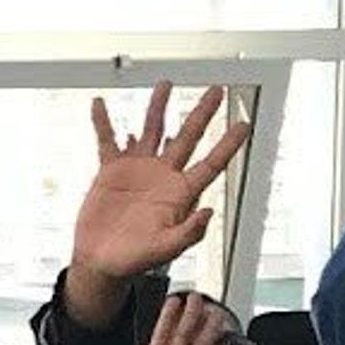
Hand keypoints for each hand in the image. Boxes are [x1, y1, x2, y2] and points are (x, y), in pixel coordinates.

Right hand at [65, 85, 252, 324]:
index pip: (210, 163)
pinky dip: (103, 123)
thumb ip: (188, 233)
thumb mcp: (165, 250)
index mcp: (181, 193)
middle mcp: (163, 176)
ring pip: (151, 130)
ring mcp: (138, 170)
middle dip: (202, 114)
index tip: (244, 125)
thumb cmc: (135, 259)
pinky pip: (107, 141)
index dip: (228, 144)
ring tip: (166, 85)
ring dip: (158, 107)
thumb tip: (208, 212)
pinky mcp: (111, 171)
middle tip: (216, 92)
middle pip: (187, 137)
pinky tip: (100, 105)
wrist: (101, 260)